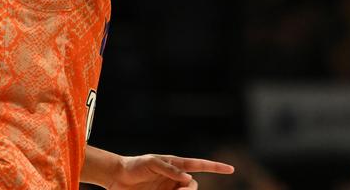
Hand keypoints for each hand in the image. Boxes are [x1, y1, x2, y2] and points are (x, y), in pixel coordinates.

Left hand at [107, 153, 233, 189]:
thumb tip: (188, 178)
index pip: (199, 165)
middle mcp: (175, 178)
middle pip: (193, 186)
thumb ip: (170, 169)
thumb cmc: (135, 165)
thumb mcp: (151, 162)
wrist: (118, 178)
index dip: (216, 167)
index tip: (231, 169)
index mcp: (175, 164)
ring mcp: (170, 189)